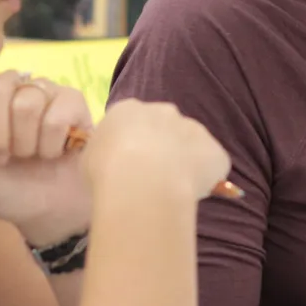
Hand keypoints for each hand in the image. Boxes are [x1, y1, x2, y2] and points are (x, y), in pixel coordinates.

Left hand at [0, 72, 95, 247]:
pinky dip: (51, 144)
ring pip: (27, 102)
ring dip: (25, 143)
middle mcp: (10, 89)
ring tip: (29, 156)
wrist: (47, 212)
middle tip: (2, 157)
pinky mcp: (73, 102)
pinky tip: (53, 152)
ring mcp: (43, 92)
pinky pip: (57, 114)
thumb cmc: (4, 190)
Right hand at [81, 99, 231, 203]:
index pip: (132, 121)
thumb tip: (113, 159)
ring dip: (186, 161)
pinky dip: (206, 178)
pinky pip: (212, 164)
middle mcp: (164, 111)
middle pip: (166, 127)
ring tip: (171, 190)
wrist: (141, 182)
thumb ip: (104, 152)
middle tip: (152, 177)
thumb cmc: (106, 171)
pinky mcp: (215, 151)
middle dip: (162, 148)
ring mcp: (194, 128)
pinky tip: (191, 195)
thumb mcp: (89, 159)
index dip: (132, 144)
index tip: (129, 165)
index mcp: (129, 110)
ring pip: (192, 145)